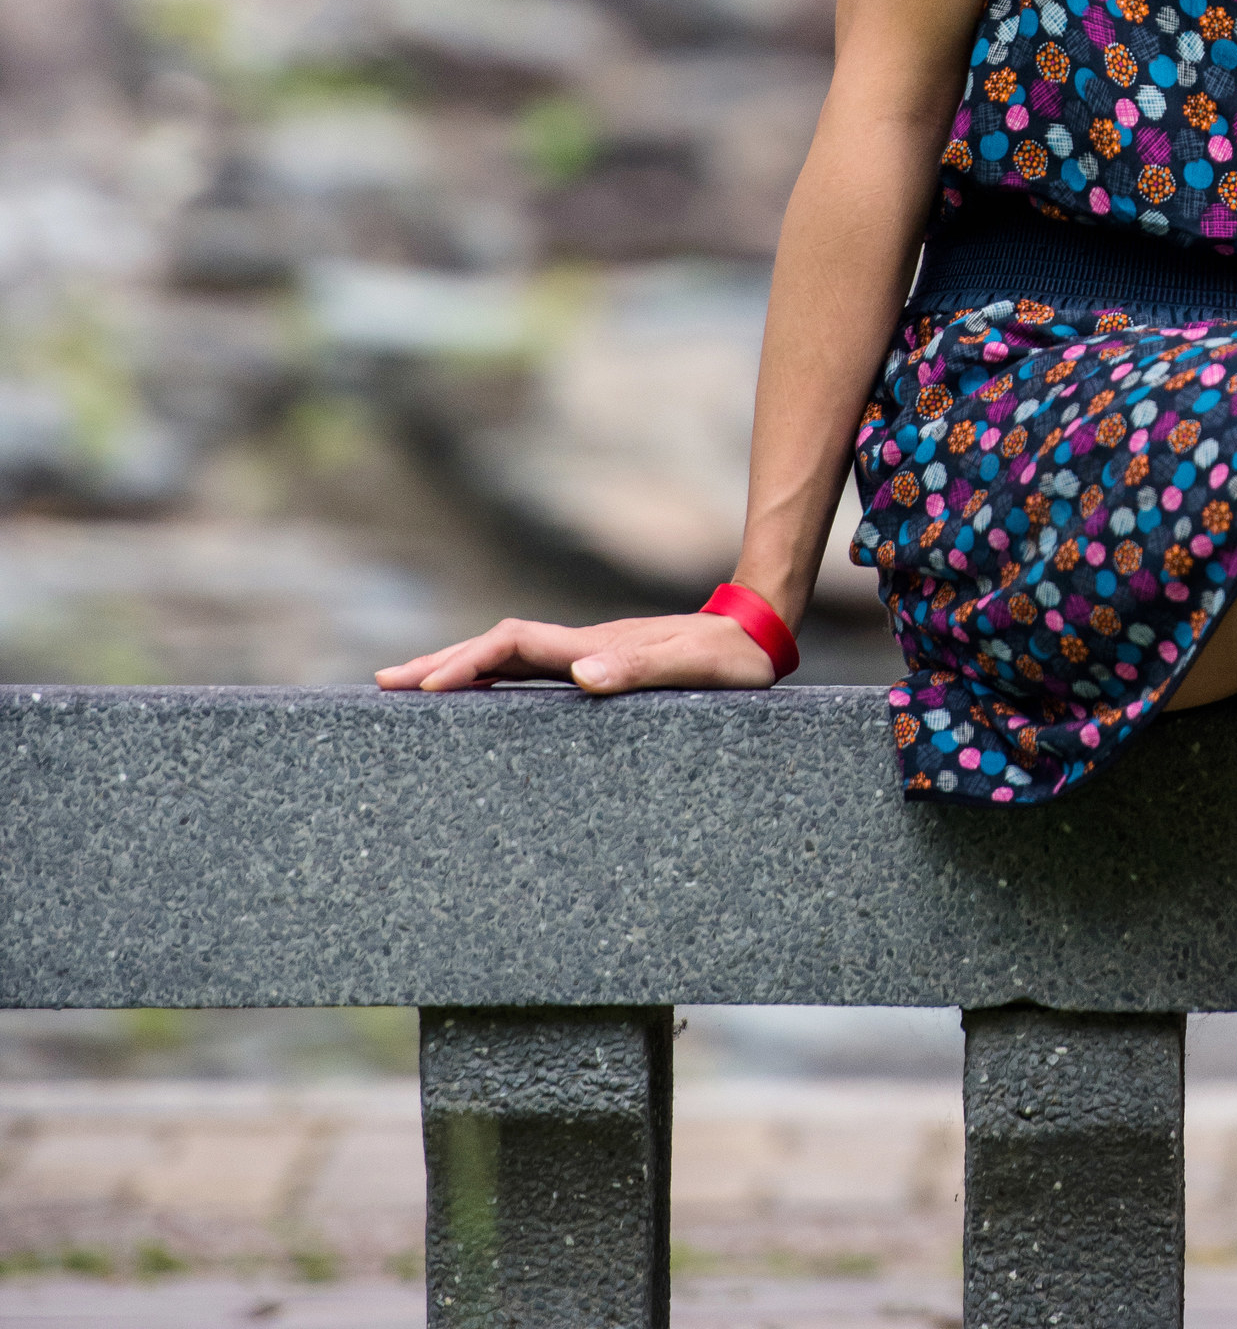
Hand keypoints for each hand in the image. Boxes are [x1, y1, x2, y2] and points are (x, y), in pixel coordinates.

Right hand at [377, 610, 782, 696]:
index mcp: (594, 646)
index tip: (427, 687)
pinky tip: (477, 696)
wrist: (758, 632)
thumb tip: (579, 676)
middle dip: (440, 663)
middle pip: (495, 647)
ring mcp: (586, 654)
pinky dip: (492, 680)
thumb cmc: (730, 659)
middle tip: (385, 685)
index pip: (513, 647)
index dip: (467, 663)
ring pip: (507, 658)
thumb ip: (640, 669)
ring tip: (410, 688)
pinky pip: (529, 672)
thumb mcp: (693, 668)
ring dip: (459, 670)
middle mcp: (581, 647)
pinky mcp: (598, 666)